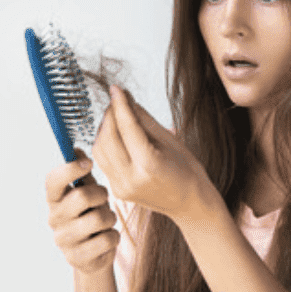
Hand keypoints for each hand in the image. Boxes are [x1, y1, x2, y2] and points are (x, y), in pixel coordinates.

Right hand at [45, 149, 120, 273]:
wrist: (92, 255)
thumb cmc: (89, 215)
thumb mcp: (87, 191)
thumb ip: (82, 172)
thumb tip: (76, 149)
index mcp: (54, 199)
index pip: (53, 180)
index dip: (70, 169)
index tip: (89, 164)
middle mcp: (54, 218)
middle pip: (82, 197)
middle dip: (101, 195)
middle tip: (104, 199)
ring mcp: (63, 240)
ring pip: (99, 219)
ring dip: (110, 217)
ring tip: (106, 221)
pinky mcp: (77, 257)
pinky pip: (107, 239)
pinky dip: (113, 237)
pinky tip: (106, 238)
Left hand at [92, 85, 214, 221]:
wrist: (190, 203)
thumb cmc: (187, 170)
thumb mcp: (170, 140)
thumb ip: (144, 120)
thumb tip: (127, 98)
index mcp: (149, 166)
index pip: (127, 128)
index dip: (120, 105)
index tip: (116, 88)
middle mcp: (131, 179)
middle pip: (108, 139)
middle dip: (110, 116)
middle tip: (118, 101)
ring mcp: (121, 187)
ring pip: (100, 150)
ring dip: (104, 129)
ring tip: (117, 117)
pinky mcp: (116, 190)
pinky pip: (102, 161)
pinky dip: (105, 144)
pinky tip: (115, 134)